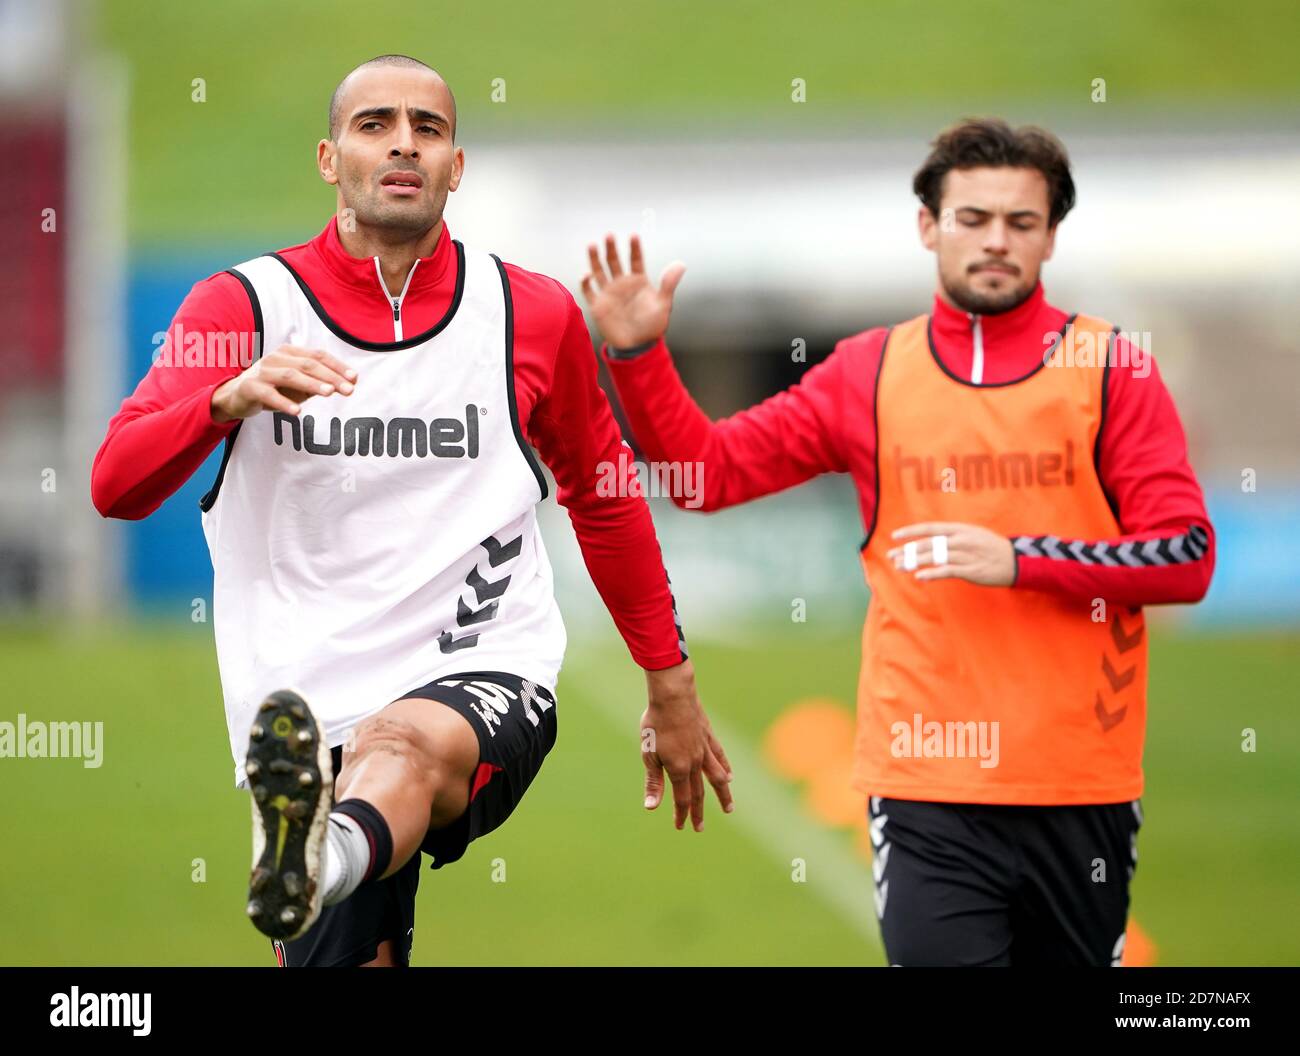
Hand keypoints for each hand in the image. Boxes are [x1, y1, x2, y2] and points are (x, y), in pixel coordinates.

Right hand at [211, 345, 356, 422]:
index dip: (337, 366)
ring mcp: (263, 372)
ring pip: (291, 376)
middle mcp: (276, 358)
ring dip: (312, 384)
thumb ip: (321, 382)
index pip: (318, 355)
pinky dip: (284, 403)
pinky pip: (269, 395)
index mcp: (289, 352)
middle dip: (331, 377)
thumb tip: (351, 382)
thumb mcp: (299, 384)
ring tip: (329, 394)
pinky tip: (298, 412)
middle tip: (349, 390)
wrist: (236, 395)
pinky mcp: (251, 387)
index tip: (354, 378)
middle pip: (308, 365)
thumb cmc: (274, 388)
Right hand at [580, 234, 684, 348]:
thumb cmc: (652, 326)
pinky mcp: (598, 305)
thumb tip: (681, 264)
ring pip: (600, 271)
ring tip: (592, 245)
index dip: (634, 248)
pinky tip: (587, 275)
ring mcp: (609, 293)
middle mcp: (622, 284)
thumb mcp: (663, 304)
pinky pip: (589, 291)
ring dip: (595, 259)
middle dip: (612, 248)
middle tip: (610, 235)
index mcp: (638, 281)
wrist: (638, 347)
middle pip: (615, 261)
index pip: (636, 260)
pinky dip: (586, 282)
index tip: (634, 236)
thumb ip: (669, 284)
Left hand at [640, 658, 733, 830]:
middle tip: (699, 828)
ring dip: (722, 795)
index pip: (682, 798)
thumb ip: (653, 782)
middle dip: (698, 811)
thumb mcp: (649, 754)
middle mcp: (695, 762)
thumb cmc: (656, 723)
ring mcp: (705, 749)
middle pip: (699, 792)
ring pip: (717, 777)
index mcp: (678, 768)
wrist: (673, 695)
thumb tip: (651, 807)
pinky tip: (729, 776)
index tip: (681, 827)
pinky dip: (725, 768)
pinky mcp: (708, 736)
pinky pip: (719, 756)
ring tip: (728, 809)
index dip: (682, 814)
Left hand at [887, 521, 1015, 586]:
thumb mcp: (972, 535)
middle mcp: (961, 540)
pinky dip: (933, 573)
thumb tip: (930, 541)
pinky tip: (920, 576)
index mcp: (960, 529)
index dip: (911, 531)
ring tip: (900, 567)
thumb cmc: (991, 548)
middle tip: (891, 556)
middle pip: (928, 544)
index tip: (894, 536)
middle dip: (908, 550)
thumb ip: (952, 537)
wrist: (1016, 561)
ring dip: (915, 562)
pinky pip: (948, 571)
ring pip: (935, 557)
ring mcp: (966, 555)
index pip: (930, 528)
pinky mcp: (972, 570)